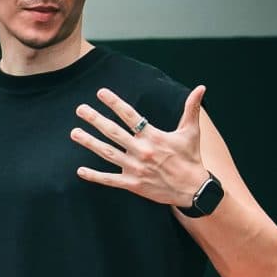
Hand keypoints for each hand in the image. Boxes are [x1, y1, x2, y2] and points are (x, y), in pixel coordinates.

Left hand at [72, 84, 212, 207]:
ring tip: (74, 133)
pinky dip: (95, 176)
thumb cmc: (191, 158)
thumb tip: (201, 88)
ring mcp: (135, 168)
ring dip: (90, 143)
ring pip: (108, 153)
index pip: (131, 116)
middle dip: (96, 120)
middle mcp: (142, 151)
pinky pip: (110, 179)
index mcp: (154, 137)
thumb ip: (191, 109)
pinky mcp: (133, 184)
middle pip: (114, 132)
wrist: (193, 189)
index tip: (101, 93)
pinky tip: (80, 170)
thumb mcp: (191, 132)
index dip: (115, 104)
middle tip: (80, 109)